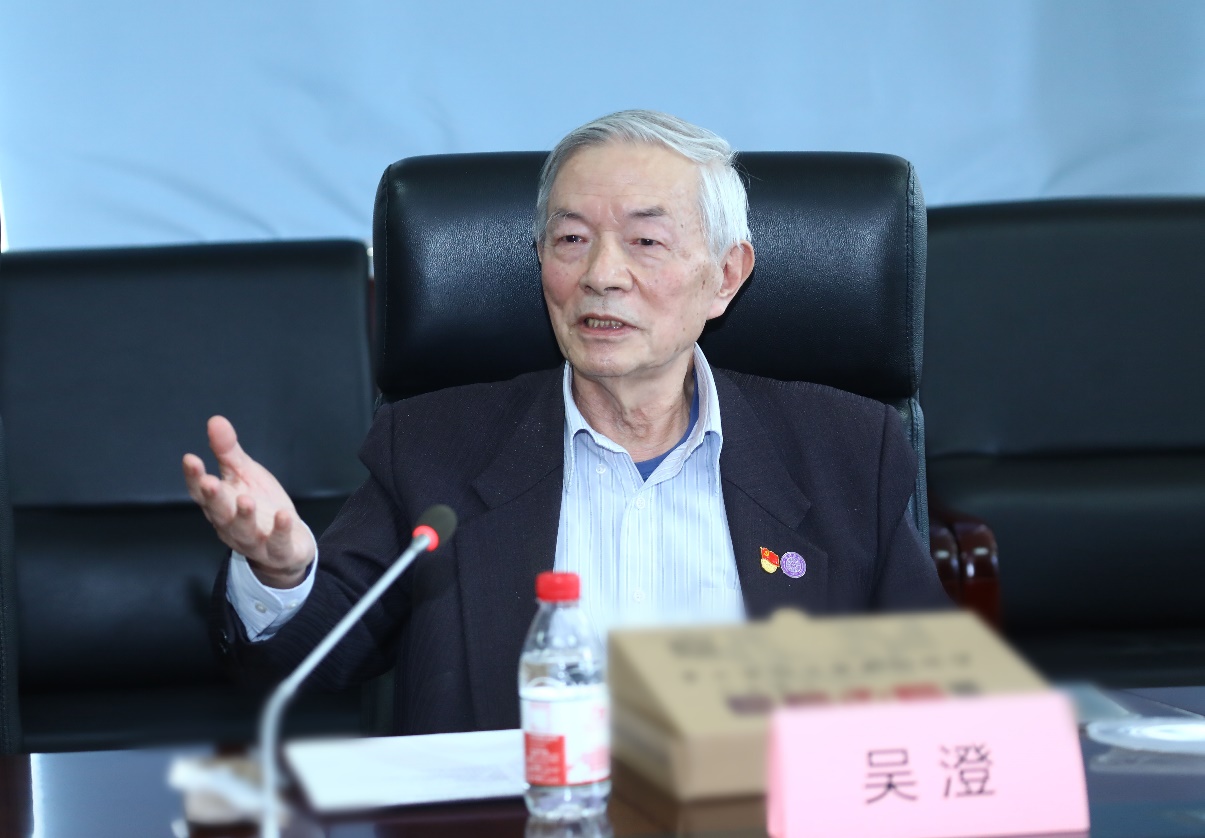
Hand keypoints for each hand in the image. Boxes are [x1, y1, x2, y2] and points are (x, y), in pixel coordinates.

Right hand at [183, 416, 313, 587]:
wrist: (287, 544)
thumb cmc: (260, 505)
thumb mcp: (244, 474)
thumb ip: (228, 452)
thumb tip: (215, 420)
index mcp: (220, 505)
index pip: (201, 492)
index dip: (194, 477)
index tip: (191, 459)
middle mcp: (231, 525)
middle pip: (219, 512)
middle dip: (214, 498)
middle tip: (210, 482)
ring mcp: (254, 540)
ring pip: (244, 531)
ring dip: (244, 516)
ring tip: (246, 500)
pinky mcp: (278, 552)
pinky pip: (278, 543)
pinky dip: (280, 531)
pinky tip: (284, 516)